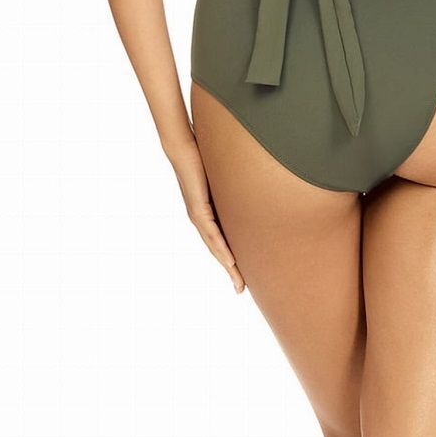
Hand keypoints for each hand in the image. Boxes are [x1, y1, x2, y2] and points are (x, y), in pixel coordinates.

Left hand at [167, 138, 245, 293]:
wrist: (182, 146)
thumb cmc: (202, 155)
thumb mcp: (224, 174)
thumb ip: (235, 180)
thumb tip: (253, 177)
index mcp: (208, 212)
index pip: (222, 240)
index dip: (232, 258)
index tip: (242, 274)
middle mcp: (201, 218)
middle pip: (218, 250)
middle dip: (231, 271)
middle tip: (241, 289)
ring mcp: (198, 215)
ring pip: (215, 247)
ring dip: (228, 266)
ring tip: (238, 283)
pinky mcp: (197, 209)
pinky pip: (212, 233)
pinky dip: (221, 249)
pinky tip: (230, 262)